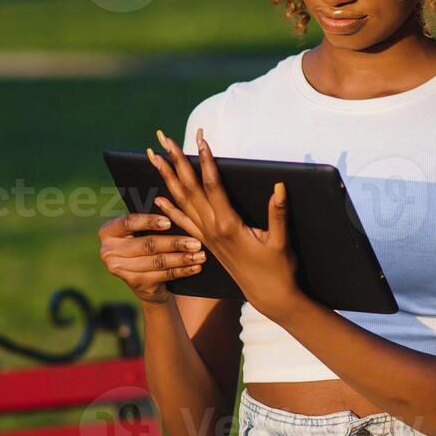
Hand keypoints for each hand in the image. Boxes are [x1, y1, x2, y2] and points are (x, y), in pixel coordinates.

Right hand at [98, 210, 208, 305]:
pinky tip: (195, 267)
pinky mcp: (134, 283)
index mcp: (108, 231)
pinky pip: (162, 275)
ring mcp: (119, 269)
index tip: (169, 222)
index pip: (128, 222)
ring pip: (157, 261)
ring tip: (200, 255)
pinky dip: (181, 271)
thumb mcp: (142, 230)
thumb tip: (164, 201)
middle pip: (147, 244)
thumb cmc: (145, 244)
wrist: (144, 279)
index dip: (149, 222)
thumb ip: (150, 218)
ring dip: (181, 258)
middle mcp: (108, 251)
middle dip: (174, 243)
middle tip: (196, 242)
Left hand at [145, 127, 302, 319]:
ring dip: (166, 177)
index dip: (206, 160)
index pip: (213, 185)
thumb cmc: (279, 269)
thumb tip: (279, 186)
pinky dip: (170, 209)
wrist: (269, 297)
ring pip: (181, 201)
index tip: (200, 139)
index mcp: (228, 225)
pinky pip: (184, 222)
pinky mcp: (206, 244)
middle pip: (189, 188)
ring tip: (153, 157)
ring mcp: (206, 236)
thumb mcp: (281, 242)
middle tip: (162, 138)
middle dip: (175, 161)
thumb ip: (278, 213)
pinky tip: (159, 198)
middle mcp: (211, 229)